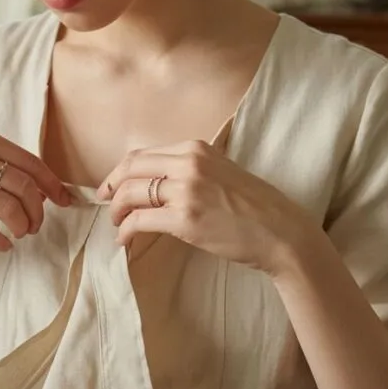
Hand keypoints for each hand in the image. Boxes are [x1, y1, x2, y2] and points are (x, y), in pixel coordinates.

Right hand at [0, 126, 72, 251]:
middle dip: (38, 211)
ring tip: (20, 234)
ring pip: (6, 207)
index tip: (64, 202)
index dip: (53, 185)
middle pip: (23, 186)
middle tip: (36, 226)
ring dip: (21, 226)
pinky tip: (4, 245)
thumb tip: (40, 184)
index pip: (30, 162)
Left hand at [96, 140, 313, 273]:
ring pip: (131, 194)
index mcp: (196, 148)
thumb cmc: (254, 207)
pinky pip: (139, 221)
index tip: (113, 185)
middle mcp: (189, 163)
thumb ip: (191, 169)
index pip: (142, 154)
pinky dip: (125, 230)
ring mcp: (186, 190)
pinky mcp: (185, 219)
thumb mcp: (221, 172)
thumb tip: (157, 180)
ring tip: (117, 224)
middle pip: (130, 169)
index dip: (121, 171)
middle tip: (106, 203)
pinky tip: (125, 240)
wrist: (281, 233)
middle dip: (111, 187)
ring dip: (116, 210)